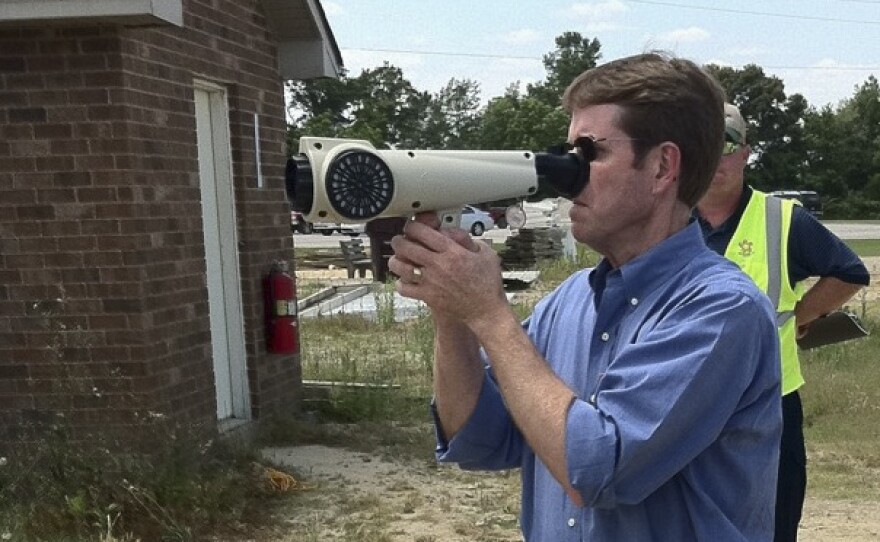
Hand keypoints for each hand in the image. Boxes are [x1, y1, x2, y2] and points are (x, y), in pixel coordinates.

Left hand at [388, 214, 505, 325]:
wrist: (486, 311)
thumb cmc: (488, 283)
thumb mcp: (485, 253)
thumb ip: (467, 239)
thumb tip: (451, 232)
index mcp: (452, 252)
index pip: (422, 232)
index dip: (412, 226)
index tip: (411, 226)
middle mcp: (438, 265)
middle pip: (405, 247)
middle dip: (399, 240)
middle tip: (400, 240)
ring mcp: (431, 282)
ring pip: (400, 266)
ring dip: (396, 261)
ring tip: (399, 259)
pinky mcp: (428, 297)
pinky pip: (404, 288)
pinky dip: (401, 283)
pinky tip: (406, 280)